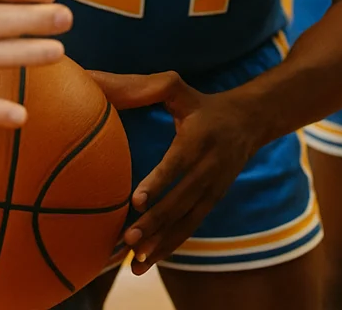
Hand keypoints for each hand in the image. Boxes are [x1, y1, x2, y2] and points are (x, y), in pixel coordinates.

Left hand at [88, 71, 263, 271]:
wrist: (250, 121)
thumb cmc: (201, 104)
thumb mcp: (177, 89)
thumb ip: (139, 86)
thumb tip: (91, 79)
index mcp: (199, 138)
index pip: (178, 163)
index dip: (159, 182)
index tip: (137, 200)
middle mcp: (209, 166)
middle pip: (181, 199)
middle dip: (156, 222)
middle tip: (128, 238)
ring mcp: (213, 188)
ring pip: (187, 220)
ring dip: (162, 242)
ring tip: (135, 259)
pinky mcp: (213, 201)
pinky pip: (191, 227)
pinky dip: (170, 246)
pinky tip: (147, 263)